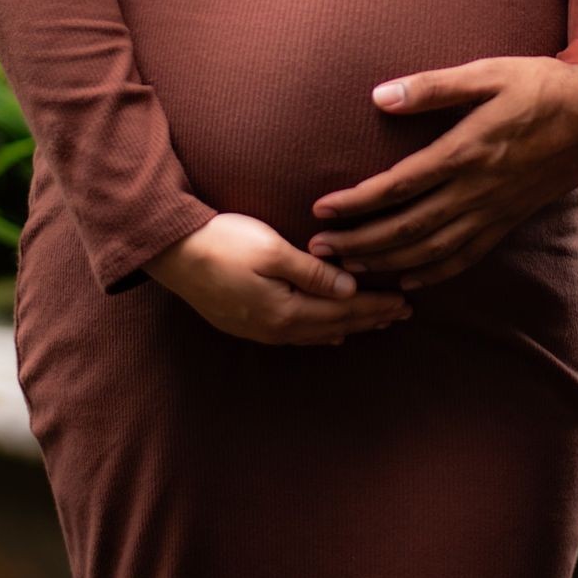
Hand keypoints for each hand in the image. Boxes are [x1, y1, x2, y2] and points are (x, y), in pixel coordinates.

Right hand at [144, 211, 411, 344]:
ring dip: (348, 327)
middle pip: (333, 326)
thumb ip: (313, 273)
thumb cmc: (224, 243)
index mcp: (286, 310)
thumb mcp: (272, 251)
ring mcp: (259, 329)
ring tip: (374, 324)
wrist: (172, 254)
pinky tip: (328, 334)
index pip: (343, 311)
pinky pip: (295, 334)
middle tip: (402, 315)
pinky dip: (319, 333)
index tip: (404, 303)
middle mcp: (275, 327)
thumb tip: (349, 290)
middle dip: (369, 319)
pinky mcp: (245, 322)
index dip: (375, 306)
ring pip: (316, 333)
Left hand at [309, 57, 577, 287]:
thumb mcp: (486, 73)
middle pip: (407, 227)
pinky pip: (467, 256)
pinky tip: (410, 280)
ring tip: (352, 268)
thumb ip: (432, 87)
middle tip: (321, 251)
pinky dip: (435, 273)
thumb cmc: (540, 85)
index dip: (357, 203)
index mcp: (464, 151)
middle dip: (360, 242)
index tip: (323, 211)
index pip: (397, 186)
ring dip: (388, 262)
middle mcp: (476, 189)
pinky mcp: (510, 219)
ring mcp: (494, 210)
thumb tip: (380, 96)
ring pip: (432, 249)